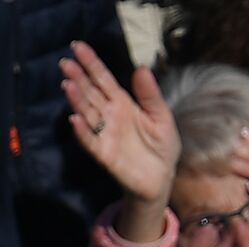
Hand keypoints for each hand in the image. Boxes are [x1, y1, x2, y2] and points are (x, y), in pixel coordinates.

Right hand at [60, 42, 179, 204]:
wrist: (163, 177)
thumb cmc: (162, 145)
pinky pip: (90, 141)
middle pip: (90, 93)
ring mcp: (104, 133)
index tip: (78, 46)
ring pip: (87, 113)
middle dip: (78, 78)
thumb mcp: (162, 118)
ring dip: (77, 100)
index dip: (91, 63)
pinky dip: (82, 131)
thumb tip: (142, 68)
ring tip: (69, 85)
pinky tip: (76, 119)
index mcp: (122, 103)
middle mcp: (109, 115)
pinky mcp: (104, 153)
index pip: (103, 79)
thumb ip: (150, 96)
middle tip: (65, 63)